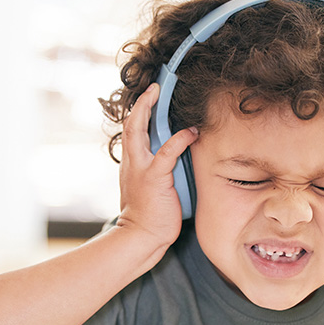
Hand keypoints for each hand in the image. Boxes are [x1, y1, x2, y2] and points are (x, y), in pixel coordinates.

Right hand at [116, 83, 198, 247]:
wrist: (140, 237)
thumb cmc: (148, 217)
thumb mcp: (149, 189)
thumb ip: (157, 172)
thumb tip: (175, 161)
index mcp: (131, 165)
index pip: (132, 133)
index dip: (139, 113)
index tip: (149, 98)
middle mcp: (132, 163)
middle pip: (130, 125)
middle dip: (141, 103)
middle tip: (153, 87)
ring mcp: (141, 169)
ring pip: (138, 131)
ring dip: (149, 109)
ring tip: (162, 94)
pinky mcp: (155, 178)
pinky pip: (167, 152)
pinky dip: (180, 139)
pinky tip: (192, 131)